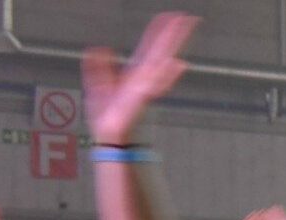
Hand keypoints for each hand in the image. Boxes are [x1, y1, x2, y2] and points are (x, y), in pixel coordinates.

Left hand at [82, 12, 197, 145]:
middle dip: (174, 34)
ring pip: (162, 61)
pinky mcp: (141, 98)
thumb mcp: (97, 86)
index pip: (149, 48)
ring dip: (174, 46)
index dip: (158, 32)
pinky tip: (177, 64)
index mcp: (135, 74)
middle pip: (162, 51)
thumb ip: (98, 67)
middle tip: (187, 17)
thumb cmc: (107, 117)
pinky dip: (168, 75)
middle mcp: (144, 78)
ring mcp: (145, 87)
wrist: (109, 137)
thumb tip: (98, 49)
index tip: (168, 17)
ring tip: (184, 30)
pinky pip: (157, 83)